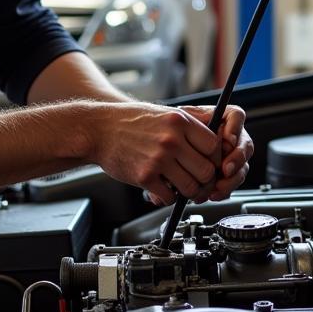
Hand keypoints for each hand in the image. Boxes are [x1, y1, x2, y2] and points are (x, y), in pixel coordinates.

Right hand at [88, 102, 222, 205]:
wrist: (98, 129)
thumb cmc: (129, 121)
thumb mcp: (164, 113)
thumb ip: (189, 125)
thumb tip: (214, 141)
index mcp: (180, 122)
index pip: (214, 146)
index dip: (214, 158)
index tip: (209, 162)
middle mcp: (171, 140)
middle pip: (207, 170)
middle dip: (205, 179)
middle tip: (199, 180)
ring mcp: (158, 159)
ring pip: (191, 187)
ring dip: (189, 192)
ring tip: (181, 187)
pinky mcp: (145, 176)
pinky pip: (169, 196)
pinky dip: (169, 197)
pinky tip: (163, 189)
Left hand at [178, 104, 252, 200]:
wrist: (165, 149)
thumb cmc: (172, 131)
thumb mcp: (177, 124)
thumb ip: (188, 127)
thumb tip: (207, 139)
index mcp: (220, 119)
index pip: (236, 116)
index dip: (235, 128)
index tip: (228, 139)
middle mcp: (230, 138)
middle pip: (245, 145)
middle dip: (237, 160)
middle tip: (226, 169)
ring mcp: (231, 157)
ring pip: (242, 167)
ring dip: (232, 179)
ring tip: (218, 186)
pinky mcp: (226, 175)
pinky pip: (232, 183)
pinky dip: (224, 191)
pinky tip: (213, 194)